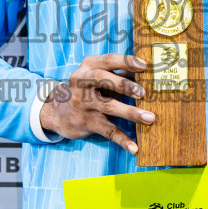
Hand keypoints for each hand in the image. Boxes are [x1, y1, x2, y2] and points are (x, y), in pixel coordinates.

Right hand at [39, 52, 154, 154]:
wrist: (58, 112)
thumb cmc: (87, 90)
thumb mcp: (97, 78)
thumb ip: (118, 74)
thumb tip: (146, 74)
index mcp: (88, 67)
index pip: (108, 60)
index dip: (126, 62)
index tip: (144, 66)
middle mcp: (82, 83)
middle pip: (103, 79)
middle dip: (125, 85)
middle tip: (143, 93)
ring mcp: (83, 103)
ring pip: (108, 106)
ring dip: (130, 112)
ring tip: (150, 118)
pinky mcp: (85, 122)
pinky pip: (106, 131)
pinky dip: (121, 139)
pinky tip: (134, 147)